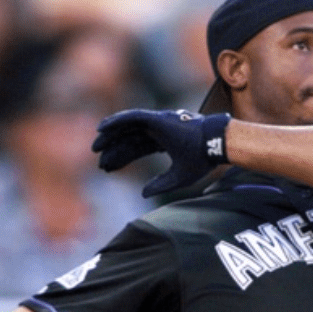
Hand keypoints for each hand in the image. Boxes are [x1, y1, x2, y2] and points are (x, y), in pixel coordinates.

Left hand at [93, 109, 230, 196]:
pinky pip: (132, 117)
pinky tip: (101, 128)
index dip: (122, 158)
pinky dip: (116, 120)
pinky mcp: (157, 118)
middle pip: (129, 138)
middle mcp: (158, 130)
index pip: (137, 148)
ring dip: (110, 136)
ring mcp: (158, 122)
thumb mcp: (178, 177)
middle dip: (113, 149)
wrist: (217, 145)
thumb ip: (160, 185)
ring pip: (127, 127)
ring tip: (95, 148)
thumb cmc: (203, 160)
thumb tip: (143, 194)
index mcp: (164, 141)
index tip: (107, 169)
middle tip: (99, 162)